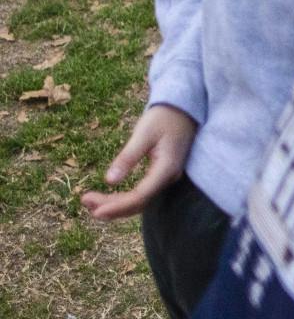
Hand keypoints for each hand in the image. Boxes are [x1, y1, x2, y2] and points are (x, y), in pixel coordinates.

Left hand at [80, 104, 195, 220]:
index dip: (117, 206)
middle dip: (112, 207)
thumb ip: (127, 158)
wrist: (183, 109)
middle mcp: (168, 178)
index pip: (140, 196)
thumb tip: (109, 181)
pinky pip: (142, 193)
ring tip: (90, 201)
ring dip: (115, 205)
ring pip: (140, 201)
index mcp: (165, 169)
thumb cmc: (163, 118)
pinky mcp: (160, 175)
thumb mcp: (143, 134)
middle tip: (85, 200)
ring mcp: (165, 178)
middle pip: (139, 203)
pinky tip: (108, 197)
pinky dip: (123, 198)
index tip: (94, 210)